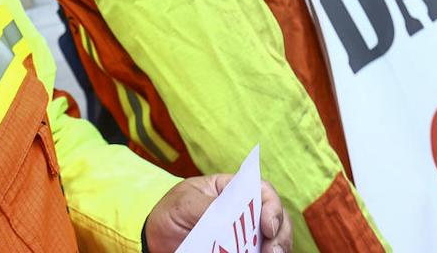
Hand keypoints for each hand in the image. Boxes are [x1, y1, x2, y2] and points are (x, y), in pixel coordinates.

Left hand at [144, 176, 291, 252]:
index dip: (272, 206)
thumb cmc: (170, 213)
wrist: (156, 241)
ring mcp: (245, 235)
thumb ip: (208, 207)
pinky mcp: (241, 252)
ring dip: (278, 250)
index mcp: (232, 191)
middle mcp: (245, 212)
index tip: (268, 226)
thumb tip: (229, 217)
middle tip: (272, 252)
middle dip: (281, 235)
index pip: (263, 191)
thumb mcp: (184, 203)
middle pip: (277, 218)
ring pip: (274, 241)